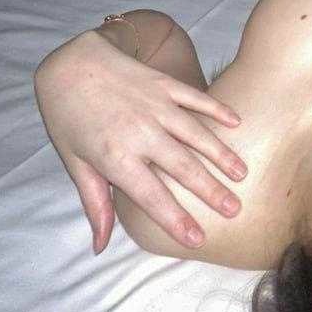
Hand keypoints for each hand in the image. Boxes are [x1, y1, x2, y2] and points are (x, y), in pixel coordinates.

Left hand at [34, 29, 246, 252]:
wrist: (70, 65)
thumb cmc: (68, 118)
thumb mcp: (75, 164)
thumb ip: (96, 203)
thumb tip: (100, 247)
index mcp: (116, 157)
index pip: (152, 196)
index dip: (175, 219)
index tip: (197, 238)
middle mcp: (141, 133)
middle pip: (183, 167)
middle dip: (211, 191)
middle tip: (234, 209)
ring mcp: (156, 106)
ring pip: (196, 134)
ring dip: (221, 155)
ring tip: (242, 173)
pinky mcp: (164, 84)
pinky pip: (196, 98)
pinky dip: (217, 110)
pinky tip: (236, 123)